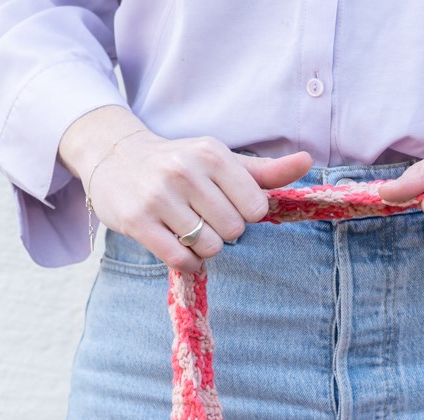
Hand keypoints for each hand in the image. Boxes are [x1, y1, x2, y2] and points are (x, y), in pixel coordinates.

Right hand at [59, 106, 312, 271]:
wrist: (115, 158)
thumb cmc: (181, 165)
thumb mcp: (221, 161)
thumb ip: (265, 171)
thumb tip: (308, 161)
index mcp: (211, 154)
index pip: (255, 208)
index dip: (245, 215)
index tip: (226, 205)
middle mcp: (184, 171)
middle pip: (233, 230)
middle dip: (224, 232)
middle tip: (203, 218)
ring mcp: (159, 196)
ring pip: (209, 247)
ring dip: (204, 248)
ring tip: (189, 230)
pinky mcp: (138, 221)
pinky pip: (181, 259)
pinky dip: (187, 262)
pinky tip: (180, 248)